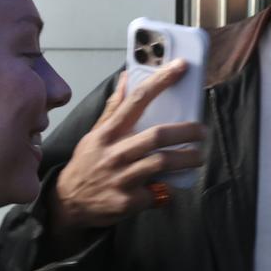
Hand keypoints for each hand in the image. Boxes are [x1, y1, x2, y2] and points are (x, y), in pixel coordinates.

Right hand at [49, 64, 204, 240]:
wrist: (69, 203)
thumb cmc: (87, 165)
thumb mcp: (94, 135)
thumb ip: (113, 109)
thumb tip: (126, 78)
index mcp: (107, 133)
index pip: (136, 100)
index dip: (160, 81)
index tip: (180, 67)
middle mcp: (114, 153)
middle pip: (157, 136)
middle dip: (186, 131)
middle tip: (201, 131)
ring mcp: (121, 178)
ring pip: (162, 163)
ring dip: (187, 159)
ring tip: (197, 157)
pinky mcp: (127, 201)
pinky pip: (158, 193)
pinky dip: (167, 190)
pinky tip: (170, 186)